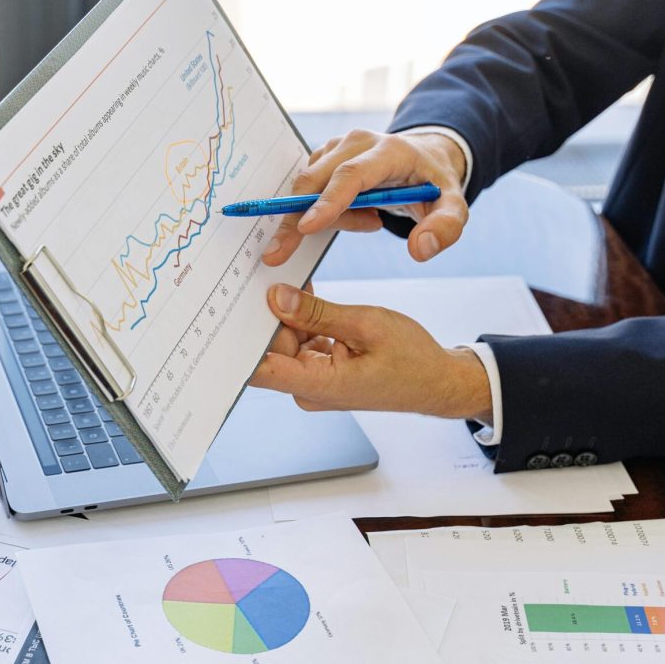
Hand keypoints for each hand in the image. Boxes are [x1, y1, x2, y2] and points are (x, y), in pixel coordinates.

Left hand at [249, 282, 491, 420]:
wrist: (436, 382)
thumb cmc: (412, 359)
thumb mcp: (366, 324)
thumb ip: (318, 313)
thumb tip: (277, 298)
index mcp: (319, 385)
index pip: (259, 370)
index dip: (239, 342)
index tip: (228, 311)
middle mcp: (309, 389)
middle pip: (270, 348)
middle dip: (270, 314)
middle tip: (269, 275)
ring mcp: (314, 382)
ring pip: (285, 342)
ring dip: (289, 315)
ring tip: (293, 283)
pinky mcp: (321, 372)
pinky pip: (301, 344)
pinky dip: (304, 322)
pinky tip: (308, 299)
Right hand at [261, 129, 468, 267]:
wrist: (423, 159)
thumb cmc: (434, 185)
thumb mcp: (454, 207)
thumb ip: (445, 228)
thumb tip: (420, 249)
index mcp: (389, 151)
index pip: (351, 175)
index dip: (327, 202)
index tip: (305, 228)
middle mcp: (357, 142)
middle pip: (315, 181)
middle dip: (294, 218)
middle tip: (278, 254)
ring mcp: (337, 147)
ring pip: (310, 188)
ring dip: (328, 217)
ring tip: (371, 222)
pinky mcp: (325, 156)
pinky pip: (311, 190)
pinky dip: (326, 211)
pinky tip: (360, 215)